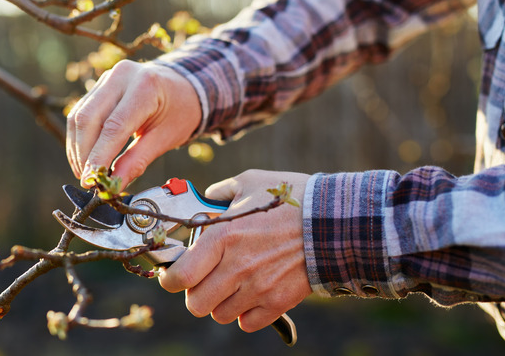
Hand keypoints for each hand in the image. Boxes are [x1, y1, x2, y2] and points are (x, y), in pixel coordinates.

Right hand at [66, 60, 200, 188]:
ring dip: (77, 148)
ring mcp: (108, 77)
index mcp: (145, 86)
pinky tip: (84, 157)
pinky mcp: (99, 85)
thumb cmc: (179, 112)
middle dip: (84, 154)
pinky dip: (78, 138)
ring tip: (85, 173)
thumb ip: (137, 161)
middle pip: (89, 118)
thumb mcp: (165, 138)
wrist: (182, 87)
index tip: (91, 180)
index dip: (99, 156)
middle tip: (87, 180)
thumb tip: (114, 185)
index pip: (114, 126)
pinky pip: (80, 112)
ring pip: (79, 116)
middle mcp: (122, 76)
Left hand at [158, 169, 312, 331]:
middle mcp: (236, 267)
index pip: (179, 277)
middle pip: (196, 303)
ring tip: (231, 284)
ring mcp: (258, 288)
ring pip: (220, 315)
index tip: (173, 274)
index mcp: (222, 237)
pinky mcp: (278, 302)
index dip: (170, 279)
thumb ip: (220, 192)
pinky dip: (245, 313)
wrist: (335, 221)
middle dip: (195, 293)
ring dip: (220, 303)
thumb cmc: (292, 199)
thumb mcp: (250, 182)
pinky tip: (251, 293)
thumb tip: (207, 198)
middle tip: (204, 279)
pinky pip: (247, 323)